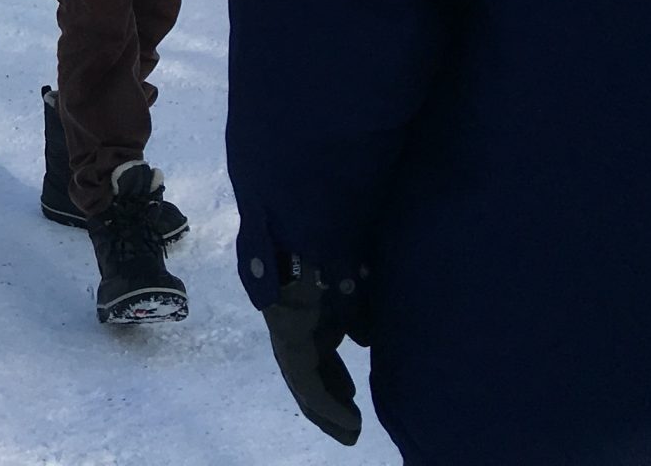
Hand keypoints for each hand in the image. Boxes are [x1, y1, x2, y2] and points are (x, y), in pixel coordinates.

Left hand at [262, 257, 363, 444]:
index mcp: (310, 308)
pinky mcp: (287, 331)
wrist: (312, 219)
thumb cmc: (339, 245)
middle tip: (351, 428)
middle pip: (308, 370)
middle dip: (330, 399)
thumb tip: (364, 340)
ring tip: (350, 431)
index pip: (319, 353)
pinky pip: (304, 378)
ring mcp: (287, 325)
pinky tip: (347, 420)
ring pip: (303, 379)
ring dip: (326, 410)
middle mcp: (295, 319)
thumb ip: (359, 314)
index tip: (354, 397)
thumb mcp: (356, 286)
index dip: (335, 379)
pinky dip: (324, 402)